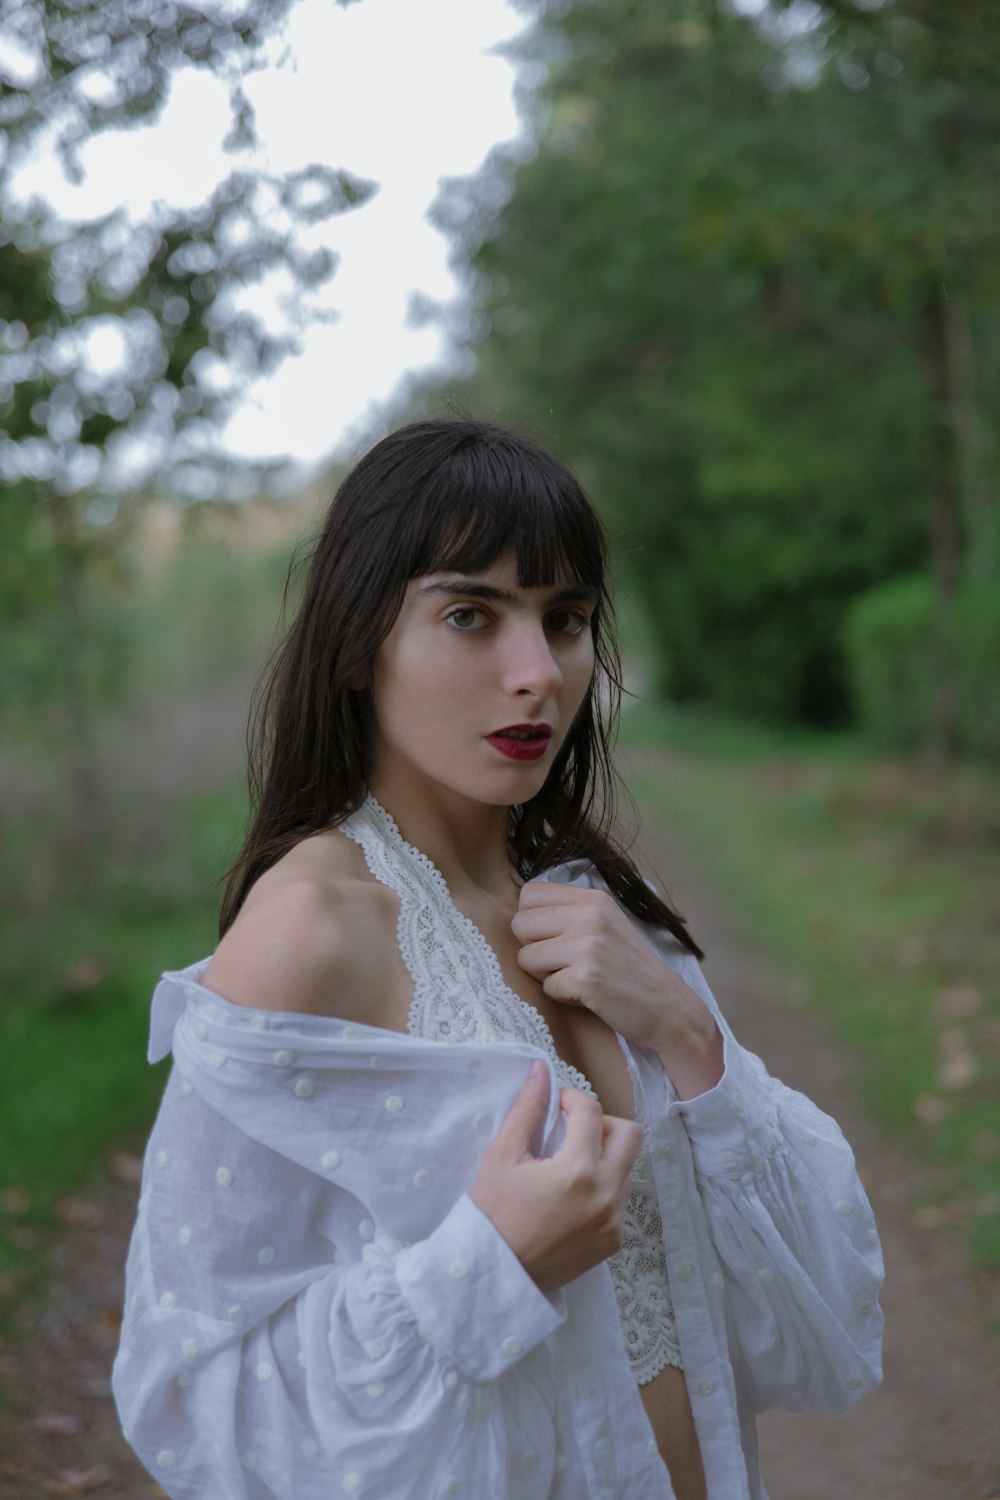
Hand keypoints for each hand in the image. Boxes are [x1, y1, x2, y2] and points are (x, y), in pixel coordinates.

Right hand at [469, 1061, 641, 1291]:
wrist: (493, 1274)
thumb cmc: (492, 1212)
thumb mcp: (503, 1155)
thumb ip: (527, 1109)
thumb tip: (541, 1069)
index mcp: (578, 1171)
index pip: (592, 1112)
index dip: (571, 1099)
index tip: (554, 1106)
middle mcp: (606, 1195)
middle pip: (629, 1134)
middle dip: (602, 1123)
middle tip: (571, 1132)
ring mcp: (613, 1221)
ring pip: (627, 1167)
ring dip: (603, 1155)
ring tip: (567, 1165)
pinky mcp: (613, 1241)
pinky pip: (619, 1198)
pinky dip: (601, 1186)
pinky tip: (570, 1195)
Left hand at [511, 882, 723, 1098]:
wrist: (669, 1008)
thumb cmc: (630, 969)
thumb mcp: (606, 925)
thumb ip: (569, 913)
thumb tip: (520, 911)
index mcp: (592, 898)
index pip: (529, 894)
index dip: (532, 921)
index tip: (553, 938)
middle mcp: (589, 915)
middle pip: (519, 924)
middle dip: (533, 949)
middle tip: (563, 963)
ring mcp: (588, 946)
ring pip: (526, 957)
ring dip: (546, 975)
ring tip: (577, 978)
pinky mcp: (586, 978)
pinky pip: (546, 987)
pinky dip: (563, 997)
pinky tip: (588, 995)